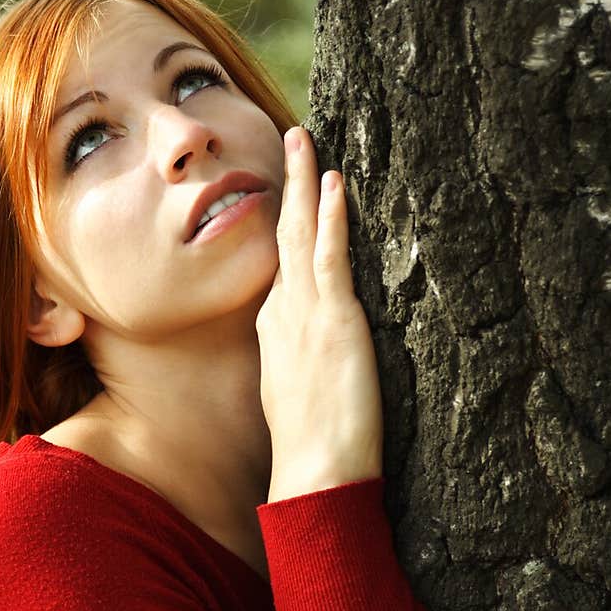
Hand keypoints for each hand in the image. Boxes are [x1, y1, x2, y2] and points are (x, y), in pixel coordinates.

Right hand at [256, 126, 383, 499]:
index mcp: (275, 332)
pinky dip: (331, 217)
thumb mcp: (297, 398)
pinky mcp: (335, 321)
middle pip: (282, 235)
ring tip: (304, 137)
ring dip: (304, 183)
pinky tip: (334, 182)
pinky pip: (330, 256)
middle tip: (290, 136)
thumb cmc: (312, 450)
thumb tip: (309, 359)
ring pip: (300, 234)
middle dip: (286, 185)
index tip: (289, 187)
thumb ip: (301, 366)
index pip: (280, 263)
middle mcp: (283, 315)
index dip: (284, 221)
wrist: (316, 474)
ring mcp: (307, 315)